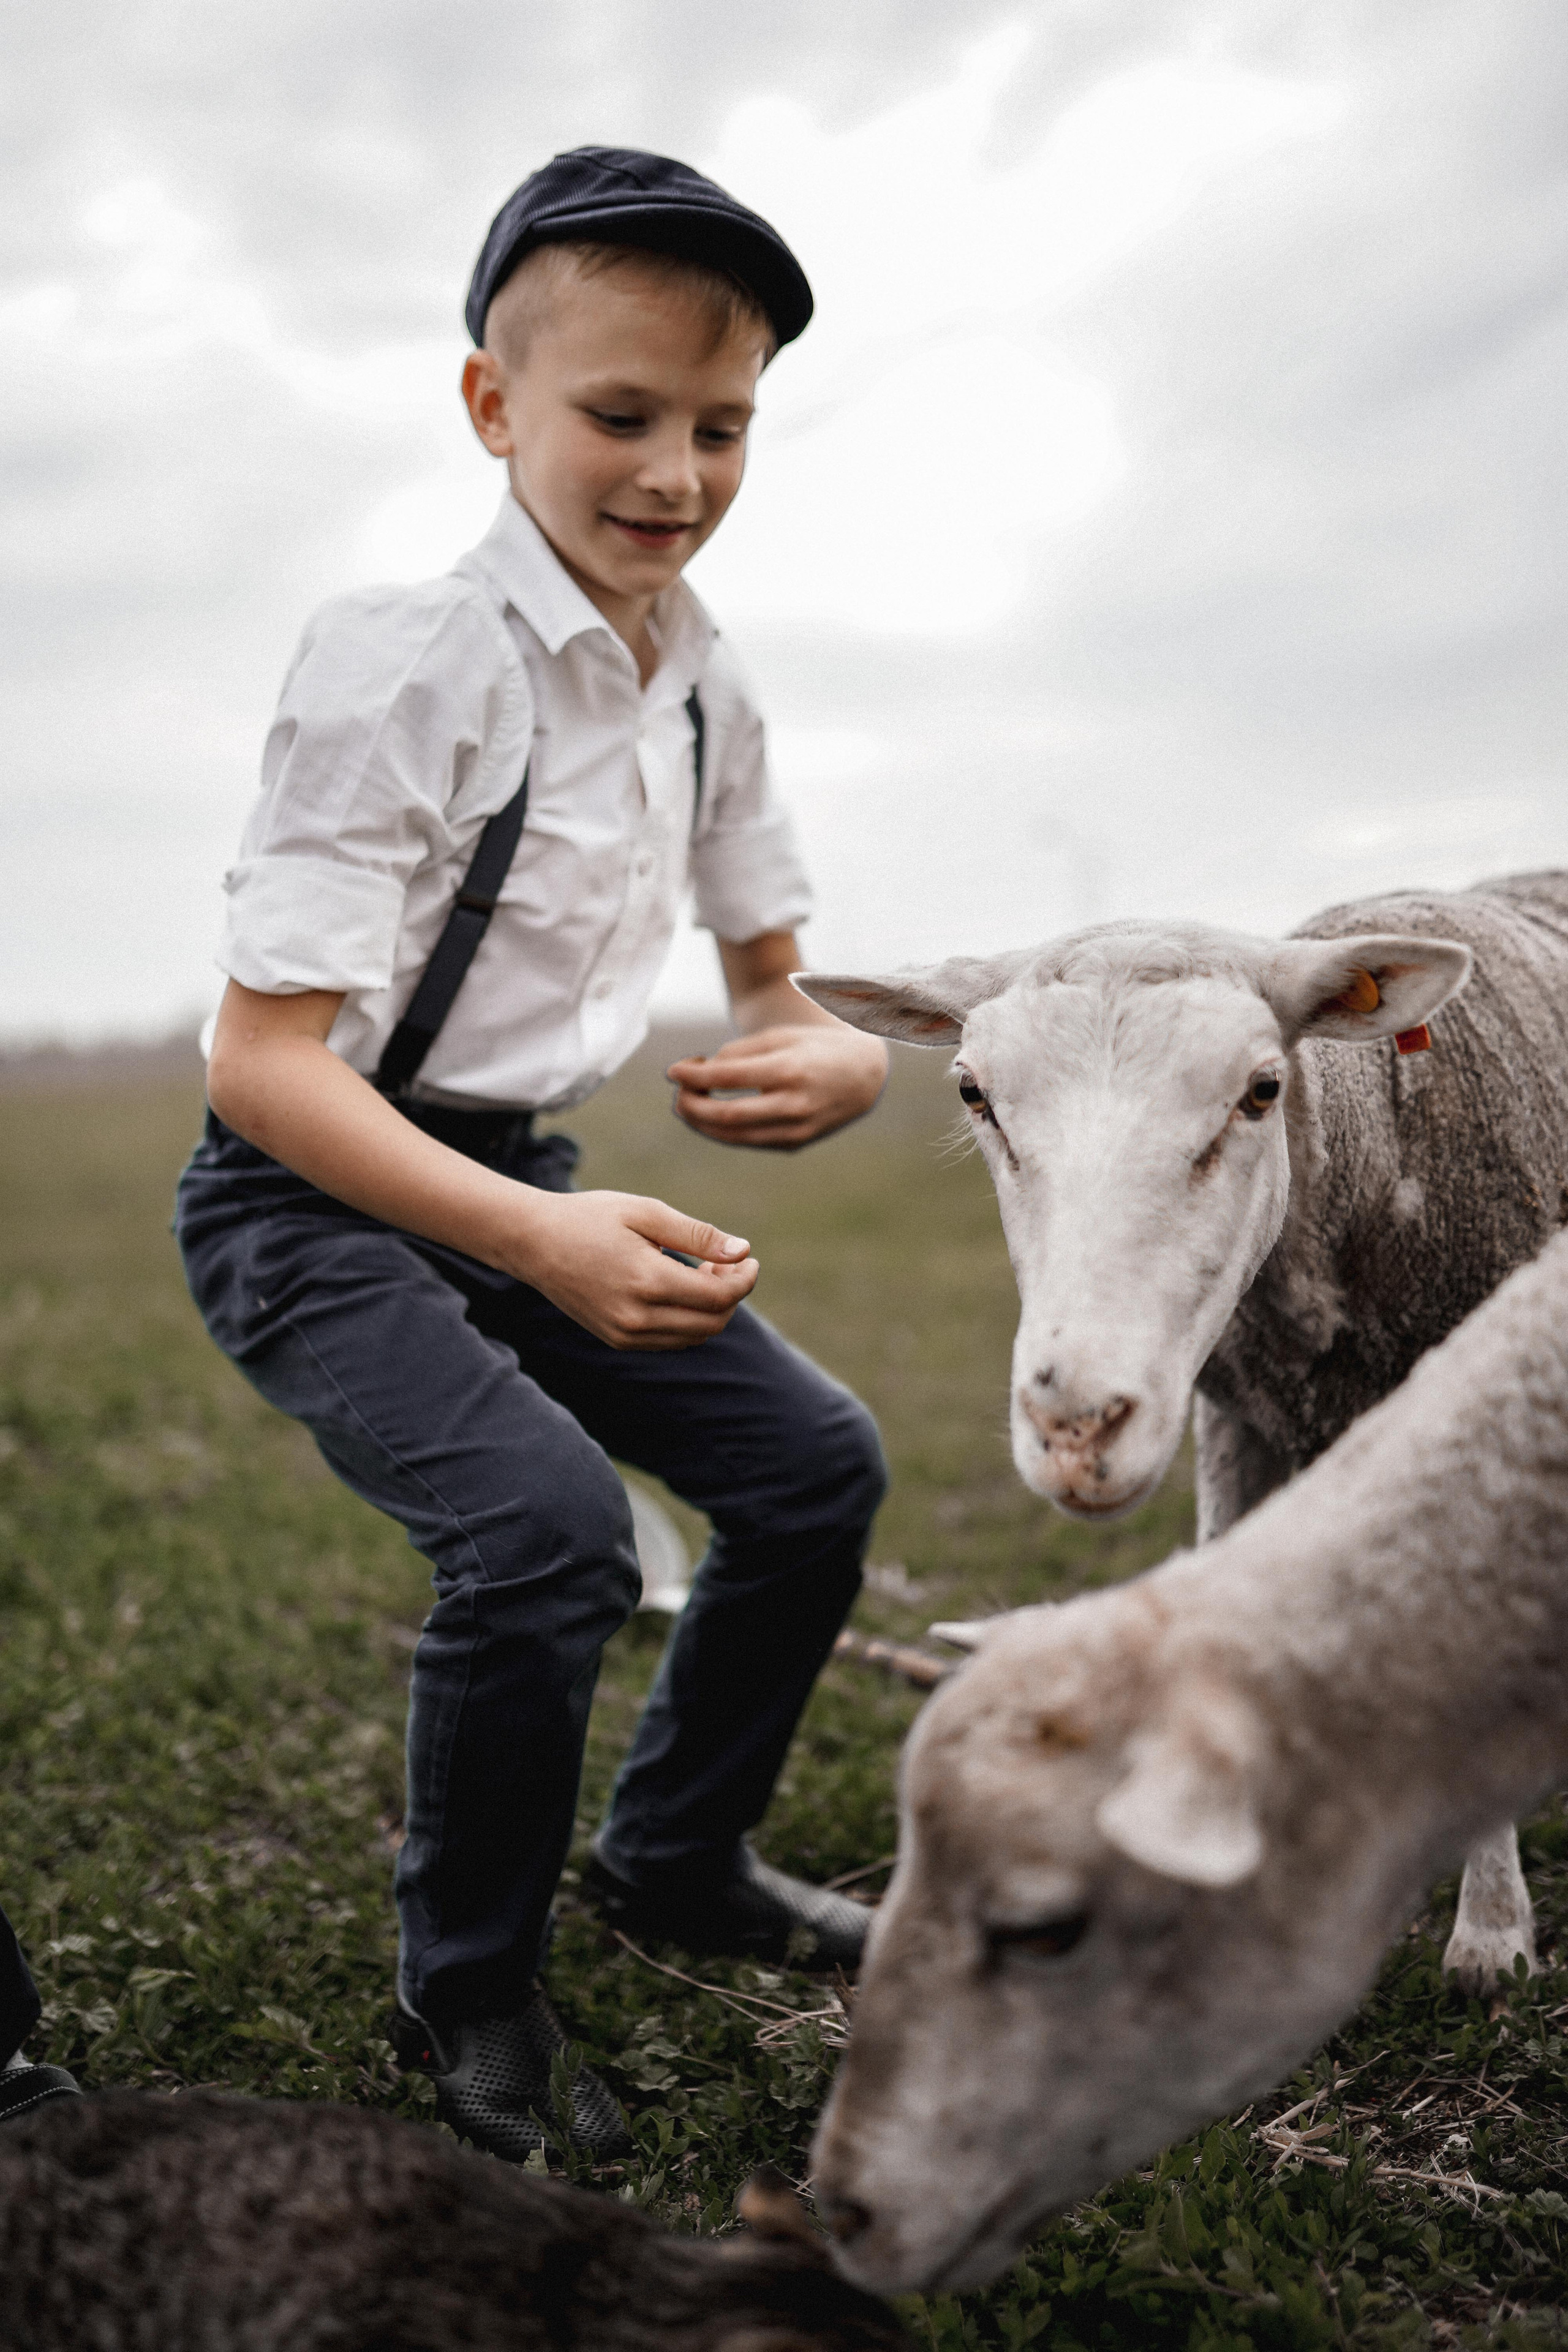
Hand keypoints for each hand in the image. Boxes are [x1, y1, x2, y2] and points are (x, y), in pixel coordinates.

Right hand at [500, 1188, 758, 1349]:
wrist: (533, 1243)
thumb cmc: (590, 1217)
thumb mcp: (646, 1212)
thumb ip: (698, 1235)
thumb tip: (743, 1252)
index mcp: (647, 1281)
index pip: (719, 1297)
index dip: (744, 1280)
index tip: (748, 1259)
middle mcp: (636, 1318)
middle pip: (712, 1323)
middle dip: (732, 1295)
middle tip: (727, 1263)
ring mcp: (625, 1335)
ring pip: (693, 1336)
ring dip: (712, 1310)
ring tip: (704, 1272)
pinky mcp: (617, 1340)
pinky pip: (670, 1341)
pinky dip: (688, 1321)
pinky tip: (681, 1289)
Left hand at [667, 1023, 889, 1150]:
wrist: (862, 1076)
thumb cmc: (813, 1049)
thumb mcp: (780, 1037)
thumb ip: (739, 1053)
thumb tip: (700, 1074)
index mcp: (790, 1069)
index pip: (728, 1076)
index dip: (693, 1075)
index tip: (672, 1070)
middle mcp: (794, 1104)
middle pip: (726, 1115)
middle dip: (692, 1105)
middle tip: (677, 1092)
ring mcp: (795, 1130)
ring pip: (734, 1136)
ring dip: (702, 1123)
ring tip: (687, 1104)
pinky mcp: (794, 1145)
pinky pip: (748, 1142)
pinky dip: (723, 1131)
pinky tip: (711, 1116)